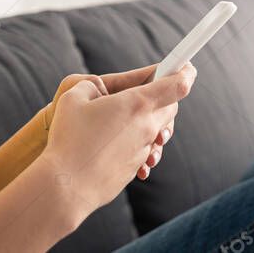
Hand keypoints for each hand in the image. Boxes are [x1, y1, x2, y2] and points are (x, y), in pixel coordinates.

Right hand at [40, 63, 195, 210]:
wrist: (67, 187)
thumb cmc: (69, 140)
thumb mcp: (73, 97)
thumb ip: (92, 85)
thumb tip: (98, 88)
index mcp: (137, 104)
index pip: (178, 84)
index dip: (185, 71)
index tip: (186, 66)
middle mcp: (147, 126)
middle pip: (172, 107)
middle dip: (166, 96)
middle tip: (148, 90)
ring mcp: (143, 150)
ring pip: (159, 130)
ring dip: (151, 121)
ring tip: (128, 120)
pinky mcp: (135, 168)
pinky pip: (145, 150)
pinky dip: (138, 142)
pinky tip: (117, 144)